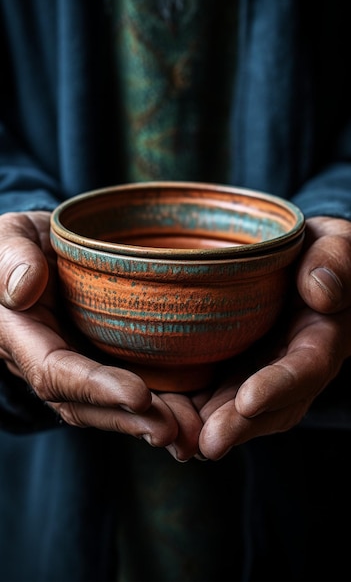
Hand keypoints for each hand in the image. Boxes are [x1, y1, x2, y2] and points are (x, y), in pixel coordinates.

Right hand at [0, 211, 204, 448]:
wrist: (38, 249)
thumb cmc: (17, 240)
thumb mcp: (8, 237)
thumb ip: (12, 258)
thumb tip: (24, 289)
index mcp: (21, 336)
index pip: (54, 371)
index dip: (94, 387)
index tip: (139, 396)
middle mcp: (49, 359)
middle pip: (85, 404)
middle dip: (129, 421)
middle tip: (175, 432)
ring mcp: (77, 363)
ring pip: (108, 406)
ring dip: (148, 423)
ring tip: (192, 435)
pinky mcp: (101, 358)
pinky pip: (127, 387)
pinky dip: (159, 405)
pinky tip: (193, 414)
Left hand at [196, 217, 350, 459]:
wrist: (297, 265)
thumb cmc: (317, 252)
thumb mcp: (334, 245)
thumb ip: (335, 263)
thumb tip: (320, 293)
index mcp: (321, 338)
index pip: (306, 368)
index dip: (280, 386)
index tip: (249, 401)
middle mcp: (291, 367)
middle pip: (271, 406)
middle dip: (238, 426)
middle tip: (206, 443)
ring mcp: (260, 372)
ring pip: (239, 411)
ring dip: (209, 429)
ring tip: (178, 443)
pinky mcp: (233, 370)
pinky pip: (214, 397)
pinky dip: (191, 414)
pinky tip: (164, 422)